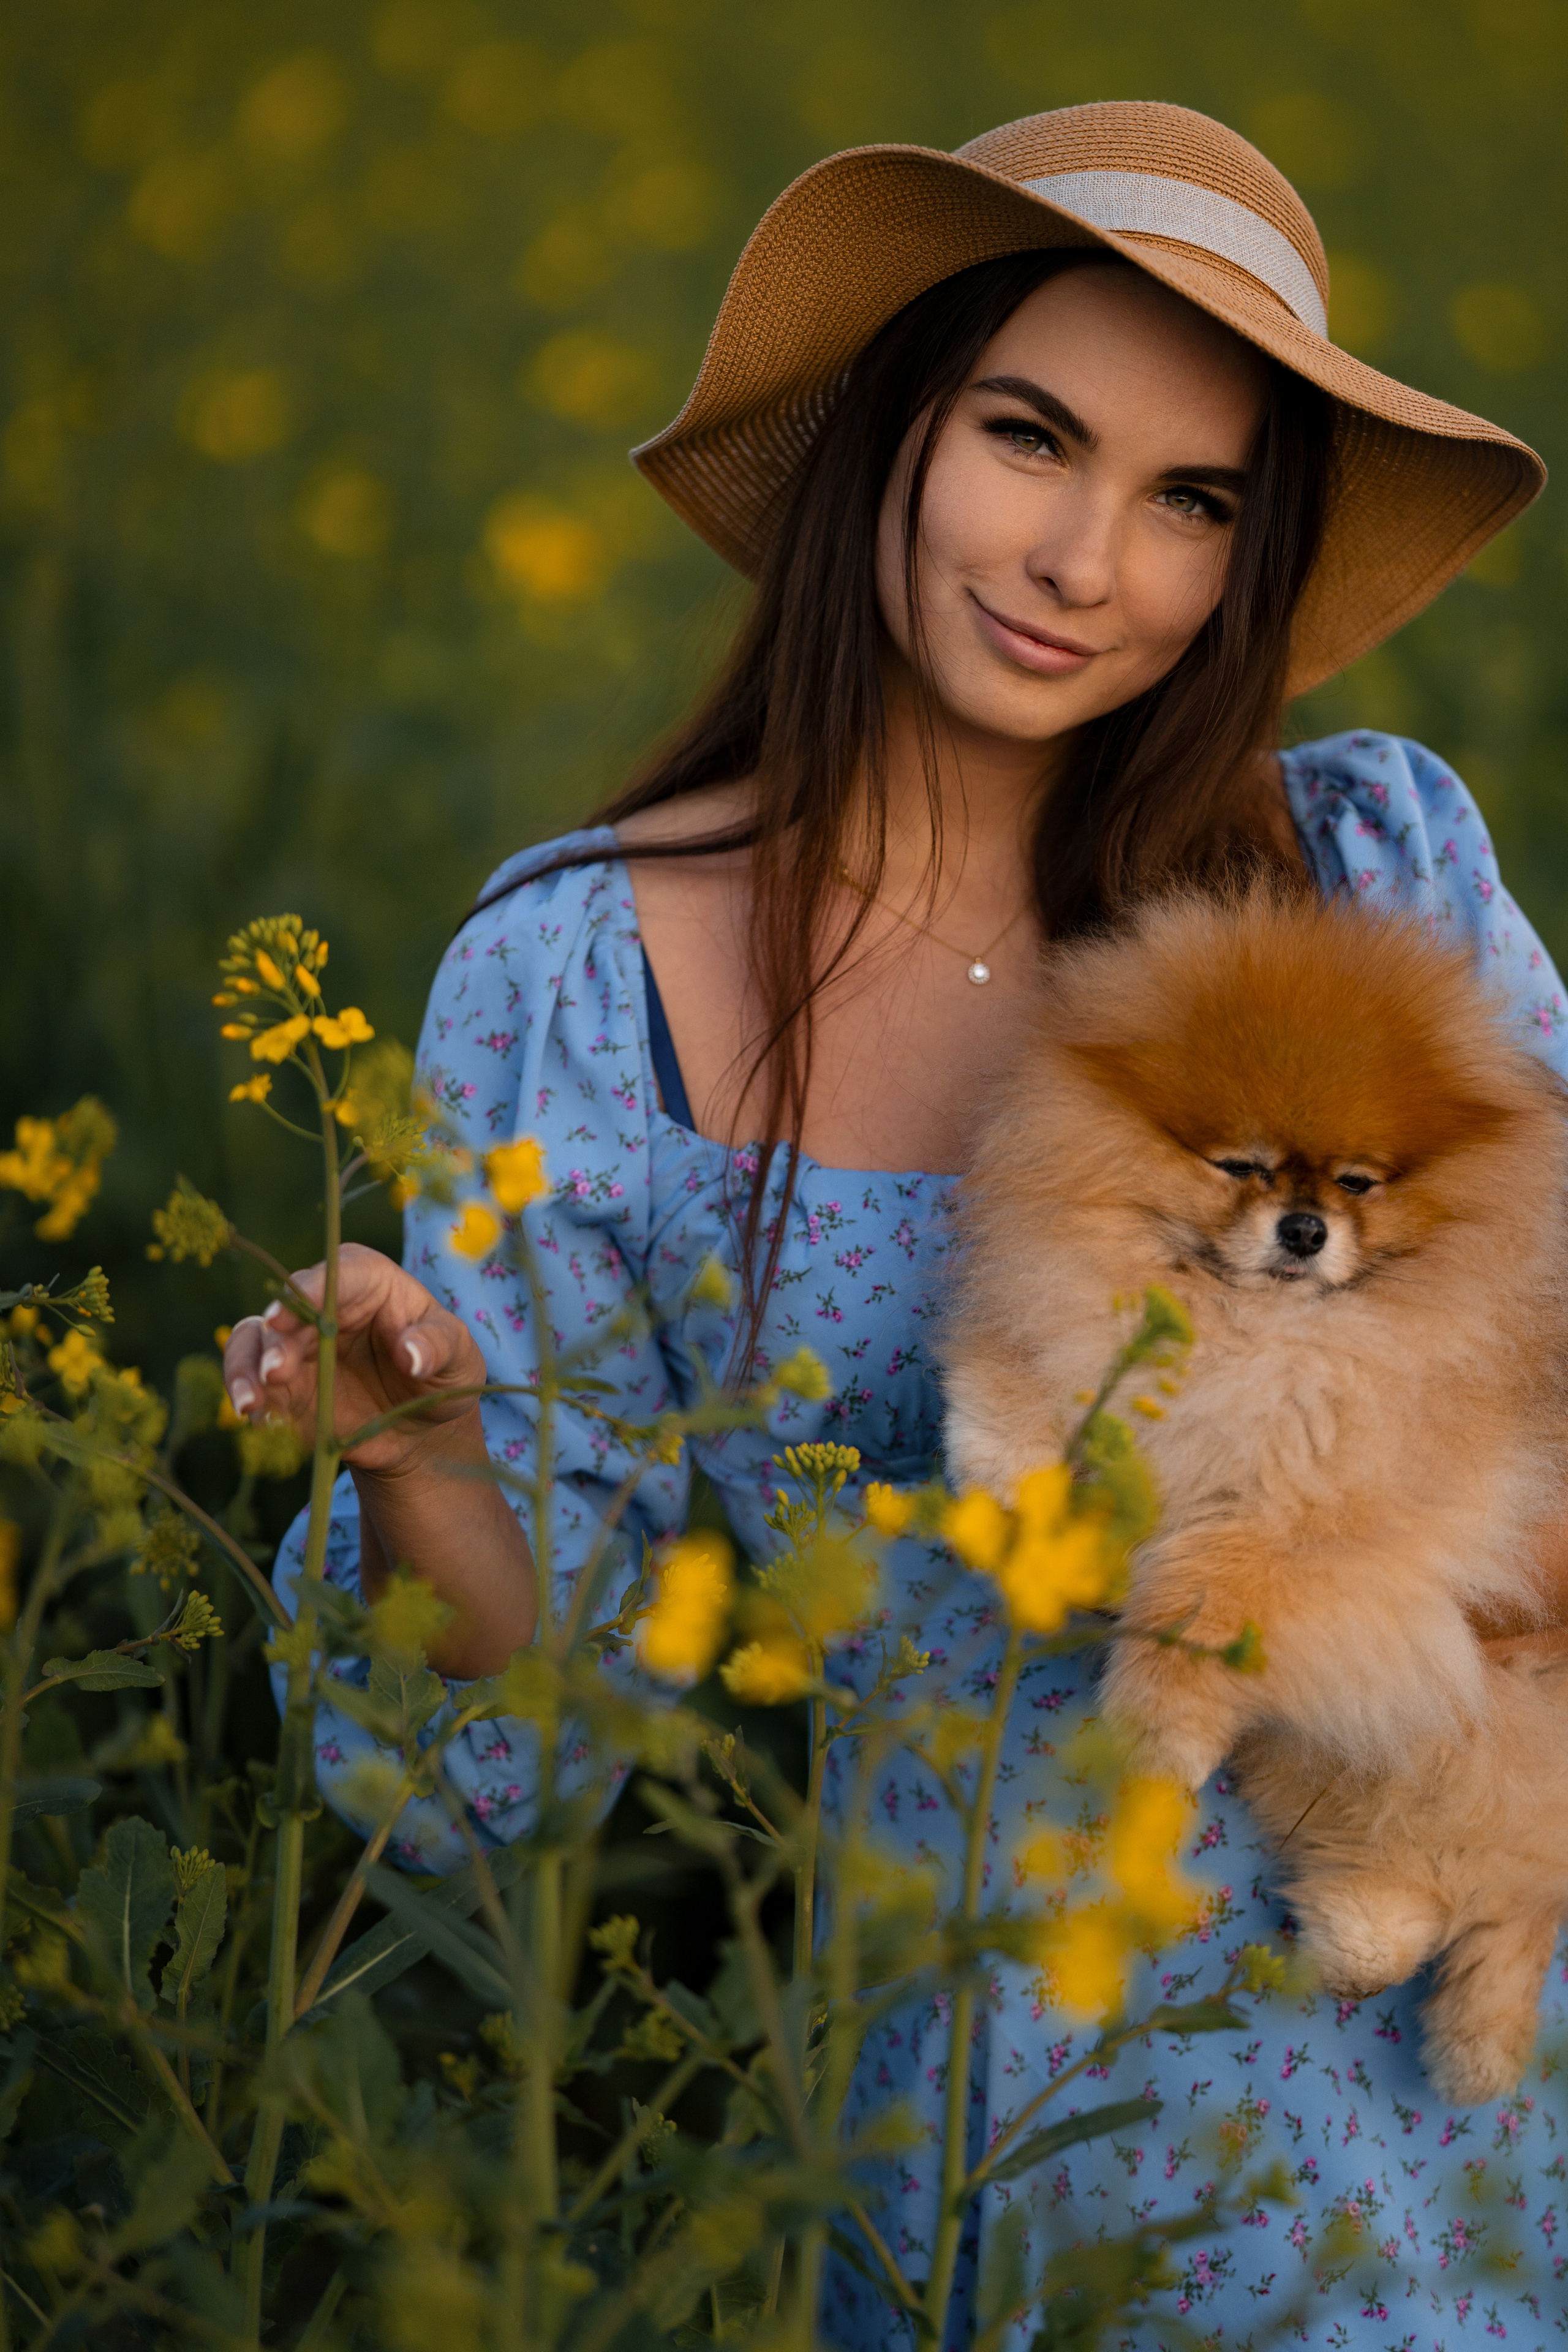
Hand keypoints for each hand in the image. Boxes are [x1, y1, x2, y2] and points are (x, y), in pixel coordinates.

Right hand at [223, 1243, 488, 1475]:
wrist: (418, 1427)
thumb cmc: (442, 1373)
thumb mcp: (461, 1358)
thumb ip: (440, 1347)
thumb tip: (411, 1354)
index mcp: (368, 1280)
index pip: (338, 1274)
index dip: (313, 1289)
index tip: (294, 1310)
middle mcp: (323, 1305)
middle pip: (287, 1310)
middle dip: (276, 1339)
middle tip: (277, 1371)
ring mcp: (296, 1344)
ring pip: (253, 1341)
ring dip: (246, 1367)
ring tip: (251, 1402)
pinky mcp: (280, 1384)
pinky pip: (250, 1383)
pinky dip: (249, 1398)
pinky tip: (257, 1420)